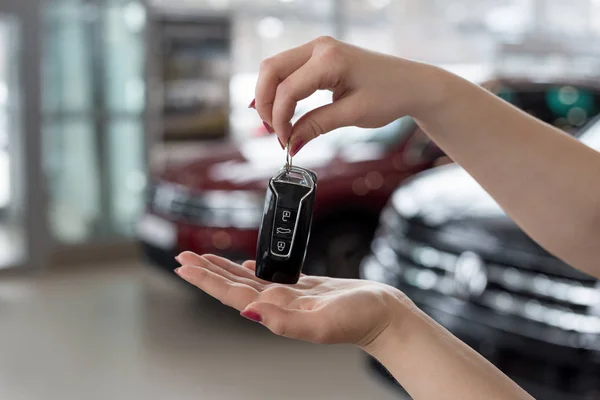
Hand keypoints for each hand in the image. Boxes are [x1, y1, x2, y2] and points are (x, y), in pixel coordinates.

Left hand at [175, 252, 411, 346]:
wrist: (384, 315)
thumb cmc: (359, 320)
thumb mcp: (322, 323)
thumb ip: (284, 321)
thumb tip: (249, 312)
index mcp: (277, 311)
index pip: (232, 294)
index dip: (206, 280)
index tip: (185, 266)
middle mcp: (278, 304)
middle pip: (233, 286)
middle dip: (207, 271)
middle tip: (183, 257)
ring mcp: (290, 296)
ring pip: (248, 280)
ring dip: (224, 269)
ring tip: (205, 258)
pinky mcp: (303, 287)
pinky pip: (270, 276)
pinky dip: (253, 269)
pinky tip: (245, 265)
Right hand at [251, 36, 444, 155]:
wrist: (413, 84)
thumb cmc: (390, 95)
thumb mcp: (352, 115)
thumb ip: (316, 126)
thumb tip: (290, 143)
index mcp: (329, 59)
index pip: (288, 89)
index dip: (279, 118)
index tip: (285, 143)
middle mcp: (320, 47)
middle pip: (271, 70)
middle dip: (265, 104)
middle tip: (273, 133)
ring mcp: (318, 49)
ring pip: (275, 68)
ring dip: (270, 97)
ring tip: (277, 126)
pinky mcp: (320, 56)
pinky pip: (288, 70)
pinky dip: (280, 90)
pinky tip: (280, 110)